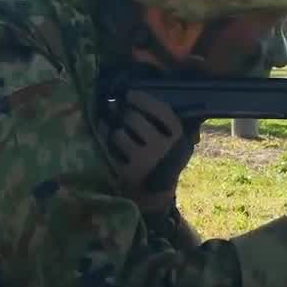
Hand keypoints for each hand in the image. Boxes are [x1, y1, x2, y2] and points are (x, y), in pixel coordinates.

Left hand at [99, 90, 199, 212]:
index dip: (142, 99)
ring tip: (120, 131)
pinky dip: (106, 138)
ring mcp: (144, 161)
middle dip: (126, 114)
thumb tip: (160, 96)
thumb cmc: (167, 159)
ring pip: (120, 132)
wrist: (157, 193)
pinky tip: (107, 134)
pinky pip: (109, 148)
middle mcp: (162, 148)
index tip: (130, 94)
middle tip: (122, 113)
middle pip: (134, 118)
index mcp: (178, 137)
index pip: (160, 110)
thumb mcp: (180, 142)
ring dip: (117, 129)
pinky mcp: (128, 172)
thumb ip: (175, 123)